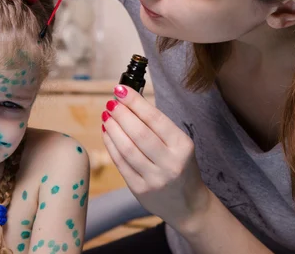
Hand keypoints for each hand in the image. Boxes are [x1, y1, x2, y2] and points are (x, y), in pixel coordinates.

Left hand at [100, 85, 212, 231]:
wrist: (188, 205)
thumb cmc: (182, 166)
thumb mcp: (179, 144)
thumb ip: (158, 126)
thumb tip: (129, 101)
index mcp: (183, 147)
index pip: (155, 119)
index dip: (135, 102)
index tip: (121, 90)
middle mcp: (170, 163)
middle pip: (139, 133)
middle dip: (121, 114)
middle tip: (111, 102)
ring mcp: (155, 179)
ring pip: (127, 149)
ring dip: (113, 128)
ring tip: (106, 115)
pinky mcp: (140, 190)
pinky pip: (121, 164)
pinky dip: (111, 145)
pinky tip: (107, 132)